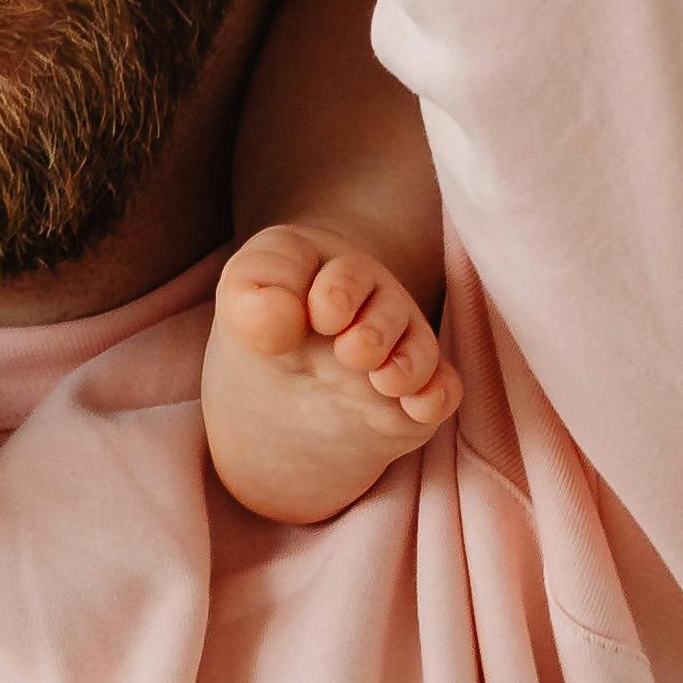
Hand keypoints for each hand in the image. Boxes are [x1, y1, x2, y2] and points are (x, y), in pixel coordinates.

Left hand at [197, 218, 461, 531]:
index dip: (334, 297)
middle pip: (392, 311)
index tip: (315, 321)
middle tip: (348, 353)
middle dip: (374, 334)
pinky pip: (442, 391)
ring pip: (421, 352)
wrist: (272, 387)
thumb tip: (283, 315)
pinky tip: (414, 408)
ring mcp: (394, 351)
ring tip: (382, 381)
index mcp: (334, 274)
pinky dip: (436, 398)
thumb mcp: (240, 301)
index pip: (347, 274)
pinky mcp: (410, 395)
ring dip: (408, 366)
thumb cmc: (262, 325)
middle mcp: (374, 307)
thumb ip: (250, 301)